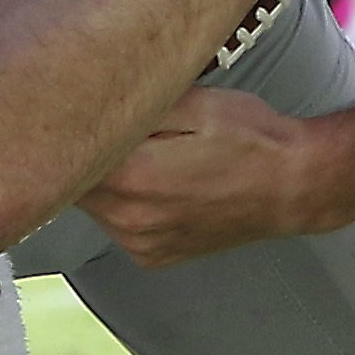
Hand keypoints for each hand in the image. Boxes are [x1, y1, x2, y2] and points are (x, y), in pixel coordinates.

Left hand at [75, 89, 329, 264]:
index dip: (59, 128)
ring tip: (144, 152)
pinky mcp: (153, 255)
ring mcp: (141, 242)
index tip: (67, 110)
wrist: (294, 185)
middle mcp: (129, 219)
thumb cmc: (252, 139)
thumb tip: (87, 99)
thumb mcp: (193, 101)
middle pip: (72, 183)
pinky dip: (125, 202)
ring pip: (93, 204)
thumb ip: (131, 105)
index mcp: (132, 178)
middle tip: (106, 122)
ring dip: (104, 179)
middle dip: (81, 152)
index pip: (61, 155)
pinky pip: (118, 223)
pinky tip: (157, 181)